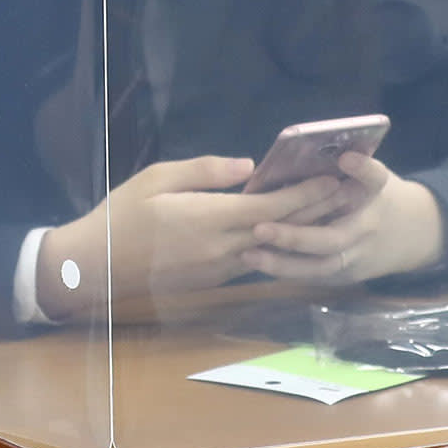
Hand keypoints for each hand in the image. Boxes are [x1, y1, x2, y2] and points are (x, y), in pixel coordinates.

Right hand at [38, 156, 346, 318]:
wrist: (97, 267)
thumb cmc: (122, 215)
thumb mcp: (159, 178)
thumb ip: (207, 172)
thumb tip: (249, 167)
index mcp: (212, 218)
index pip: (274, 208)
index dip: (308, 193)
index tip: (336, 177)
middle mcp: (224, 248)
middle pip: (283, 230)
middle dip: (318, 210)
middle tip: (350, 192)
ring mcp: (220, 269)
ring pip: (273, 247)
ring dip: (301, 230)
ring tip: (330, 209)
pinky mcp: (214, 280)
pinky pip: (254, 259)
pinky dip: (276, 243)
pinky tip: (287, 230)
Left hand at [242, 153, 447, 285]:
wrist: (412, 233)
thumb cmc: (372, 194)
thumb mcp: (365, 175)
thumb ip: (338, 168)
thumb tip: (292, 154)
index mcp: (376, 193)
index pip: (375, 178)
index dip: (363, 168)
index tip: (345, 158)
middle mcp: (368, 226)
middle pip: (334, 238)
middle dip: (296, 236)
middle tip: (259, 228)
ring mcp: (359, 257)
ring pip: (320, 266)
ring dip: (283, 263)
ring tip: (249, 254)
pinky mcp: (348, 276)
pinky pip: (315, 276)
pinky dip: (285, 271)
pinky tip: (256, 261)